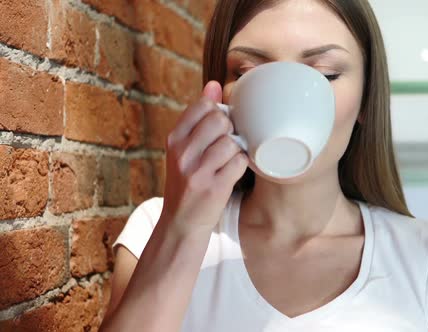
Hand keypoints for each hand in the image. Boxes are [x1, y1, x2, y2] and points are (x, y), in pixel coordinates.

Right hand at [160, 81, 247, 233]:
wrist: (181, 223)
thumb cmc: (188, 181)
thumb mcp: (185, 148)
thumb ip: (199, 117)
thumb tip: (214, 85)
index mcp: (174, 139)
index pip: (202, 106)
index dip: (218, 113)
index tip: (218, 128)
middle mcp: (182, 153)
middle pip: (220, 121)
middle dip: (230, 131)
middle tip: (226, 145)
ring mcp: (197, 172)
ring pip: (232, 142)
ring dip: (236, 151)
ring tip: (228, 162)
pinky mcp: (214, 188)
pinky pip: (240, 163)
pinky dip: (241, 166)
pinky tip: (232, 173)